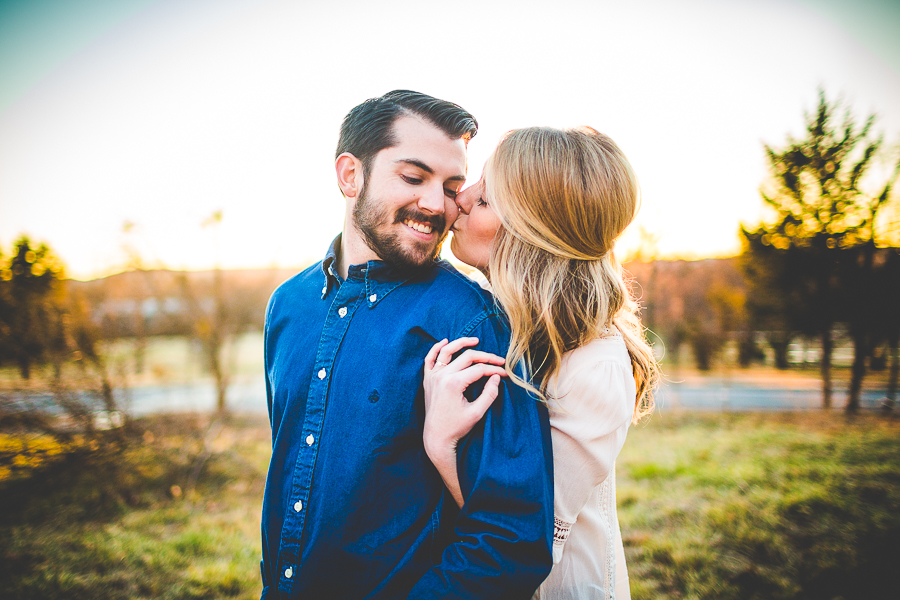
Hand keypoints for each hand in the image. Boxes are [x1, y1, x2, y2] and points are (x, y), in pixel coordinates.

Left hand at [422, 337, 505, 458]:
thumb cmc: (457, 427)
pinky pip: (429, 359)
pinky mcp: (428, 380)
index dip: (494, 370)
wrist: (436, 437)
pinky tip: (445, 341)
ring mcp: (433, 376)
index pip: (479, 369)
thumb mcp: (477, 412)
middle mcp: (442, 376)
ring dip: (461, 343)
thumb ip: (489, 394)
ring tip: (475, 340)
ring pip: (447, 351)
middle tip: (498, 360)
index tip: (505, 374)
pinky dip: (436, 348)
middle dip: (485, 357)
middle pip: (467, 357)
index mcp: (454, 384)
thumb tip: (496, 377)